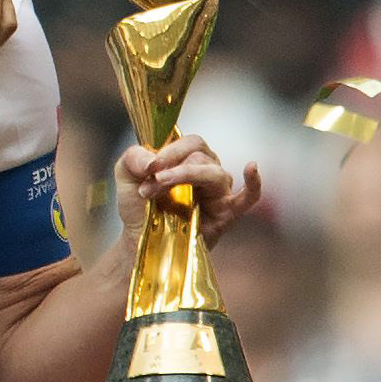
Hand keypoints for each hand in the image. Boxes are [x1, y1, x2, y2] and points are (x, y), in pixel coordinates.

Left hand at [113, 135, 260, 246]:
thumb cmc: (139, 205)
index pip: (190, 143)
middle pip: (201, 157)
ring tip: (160, 187)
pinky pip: (249, 197)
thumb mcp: (126, 176)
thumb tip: (152, 160)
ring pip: (215, 173)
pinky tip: (251, 168)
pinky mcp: (227, 213)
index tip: (150, 167)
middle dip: (173, 169)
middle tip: (149, 187)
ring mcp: (219, 191)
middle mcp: (206, 170)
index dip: (171, 150)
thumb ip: (133, 158)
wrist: (141, 238)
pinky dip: (253, 184)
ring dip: (187, 177)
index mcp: (187, 157)